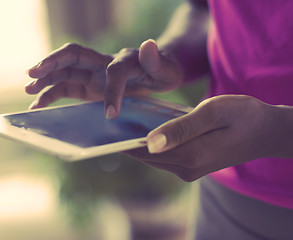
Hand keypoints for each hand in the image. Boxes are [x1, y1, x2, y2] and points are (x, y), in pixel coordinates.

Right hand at [25, 40, 182, 118]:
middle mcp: (104, 63)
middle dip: (53, 63)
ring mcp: (95, 74)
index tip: (112, 114)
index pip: (113, 71)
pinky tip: (39, 104)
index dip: (112, 91)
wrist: (160, 72)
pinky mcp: (91, 86)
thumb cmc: (163, 70)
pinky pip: (68, 87)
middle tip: (32, 74)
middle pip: (74, 56)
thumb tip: (148, 45)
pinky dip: (52, 94)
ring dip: (46, 79)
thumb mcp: (165, 68)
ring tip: (28, 91)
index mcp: (124, 60)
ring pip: (66, 72)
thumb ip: (155, 60)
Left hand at [125, 95, 282, 181]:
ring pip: (155, 155)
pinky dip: (156, 141)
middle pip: (146, 155)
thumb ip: (181, 128)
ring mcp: (190, 169)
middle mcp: (187, 168)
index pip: (144, 151)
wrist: (269, 132)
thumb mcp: (213, 113)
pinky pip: (166, 154)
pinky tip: (150, 124)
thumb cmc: (244, 116)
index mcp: (190, 155)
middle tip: (112, 117)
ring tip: (128, 118)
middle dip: (129, 139)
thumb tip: (149, 143)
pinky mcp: (193, 164)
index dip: (123, 139)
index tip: (104, 125)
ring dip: (141, 139)